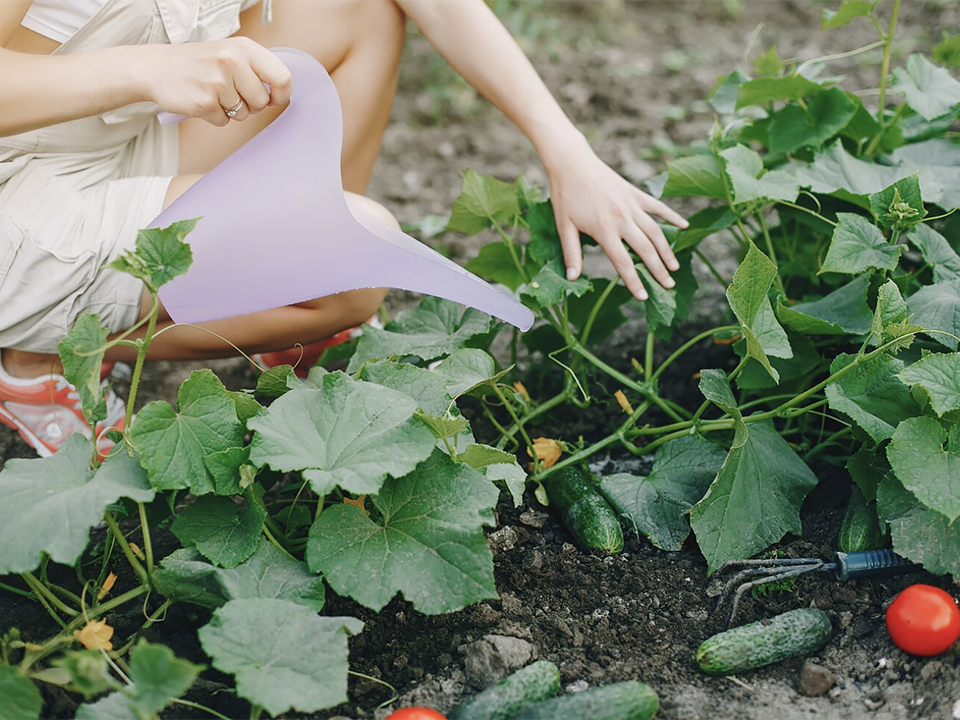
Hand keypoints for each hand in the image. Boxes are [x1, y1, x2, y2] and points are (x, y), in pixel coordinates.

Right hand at [139, 38, 292, 126]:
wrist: (157, 68)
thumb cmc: (200, 63)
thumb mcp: (231, 53)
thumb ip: (257, 69)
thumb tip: (282, 93)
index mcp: (244, 48)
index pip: (282, 77)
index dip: (282, 94)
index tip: (275, 98)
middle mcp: (231, 62)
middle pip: (262, 102)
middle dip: (251, 104)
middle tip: (232, 92)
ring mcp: (217, 83)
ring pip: (244, 114)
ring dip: (231, 110)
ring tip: (214, 93)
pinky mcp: (203, 103)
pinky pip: (224, 122)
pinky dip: (215, 116)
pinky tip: (202, 100)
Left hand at [546, 141, 687, 300]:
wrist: (572, 163)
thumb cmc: (565, 196)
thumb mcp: (563, 226)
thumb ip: (571, 253)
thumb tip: (573, 278)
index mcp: (604, 229)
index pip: (623, 262)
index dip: (634, 281)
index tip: (643, 297)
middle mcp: (622, 218)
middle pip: (645, 250)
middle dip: (658, 270)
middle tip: (669, 286)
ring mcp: (631, 205)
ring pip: (656, 231)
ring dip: (667, 250)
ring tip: (675, 267)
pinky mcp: (635, 193)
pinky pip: (658, 207)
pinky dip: (672, 216)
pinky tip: (684, 226)